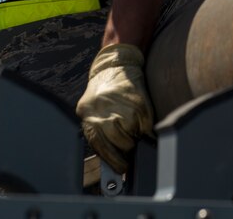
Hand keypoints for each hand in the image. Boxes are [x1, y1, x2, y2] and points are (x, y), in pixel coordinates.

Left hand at [75, 44, 153, 173]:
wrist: (116, 64)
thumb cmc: (103, 92)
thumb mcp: (92, 110)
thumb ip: (98, 131)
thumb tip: (112, 159)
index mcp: (87, 116)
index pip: (101, 148)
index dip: (114, 161)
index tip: (122, 168)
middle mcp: (102, 111)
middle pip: (120, 143)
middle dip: (127, 148)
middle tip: (130, 144)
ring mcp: (121, 106)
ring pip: (133, 136)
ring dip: (136, 137)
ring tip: (134, 129)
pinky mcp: (137, 101)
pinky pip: (145, 124)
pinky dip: (146, 127)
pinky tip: (142, 121)